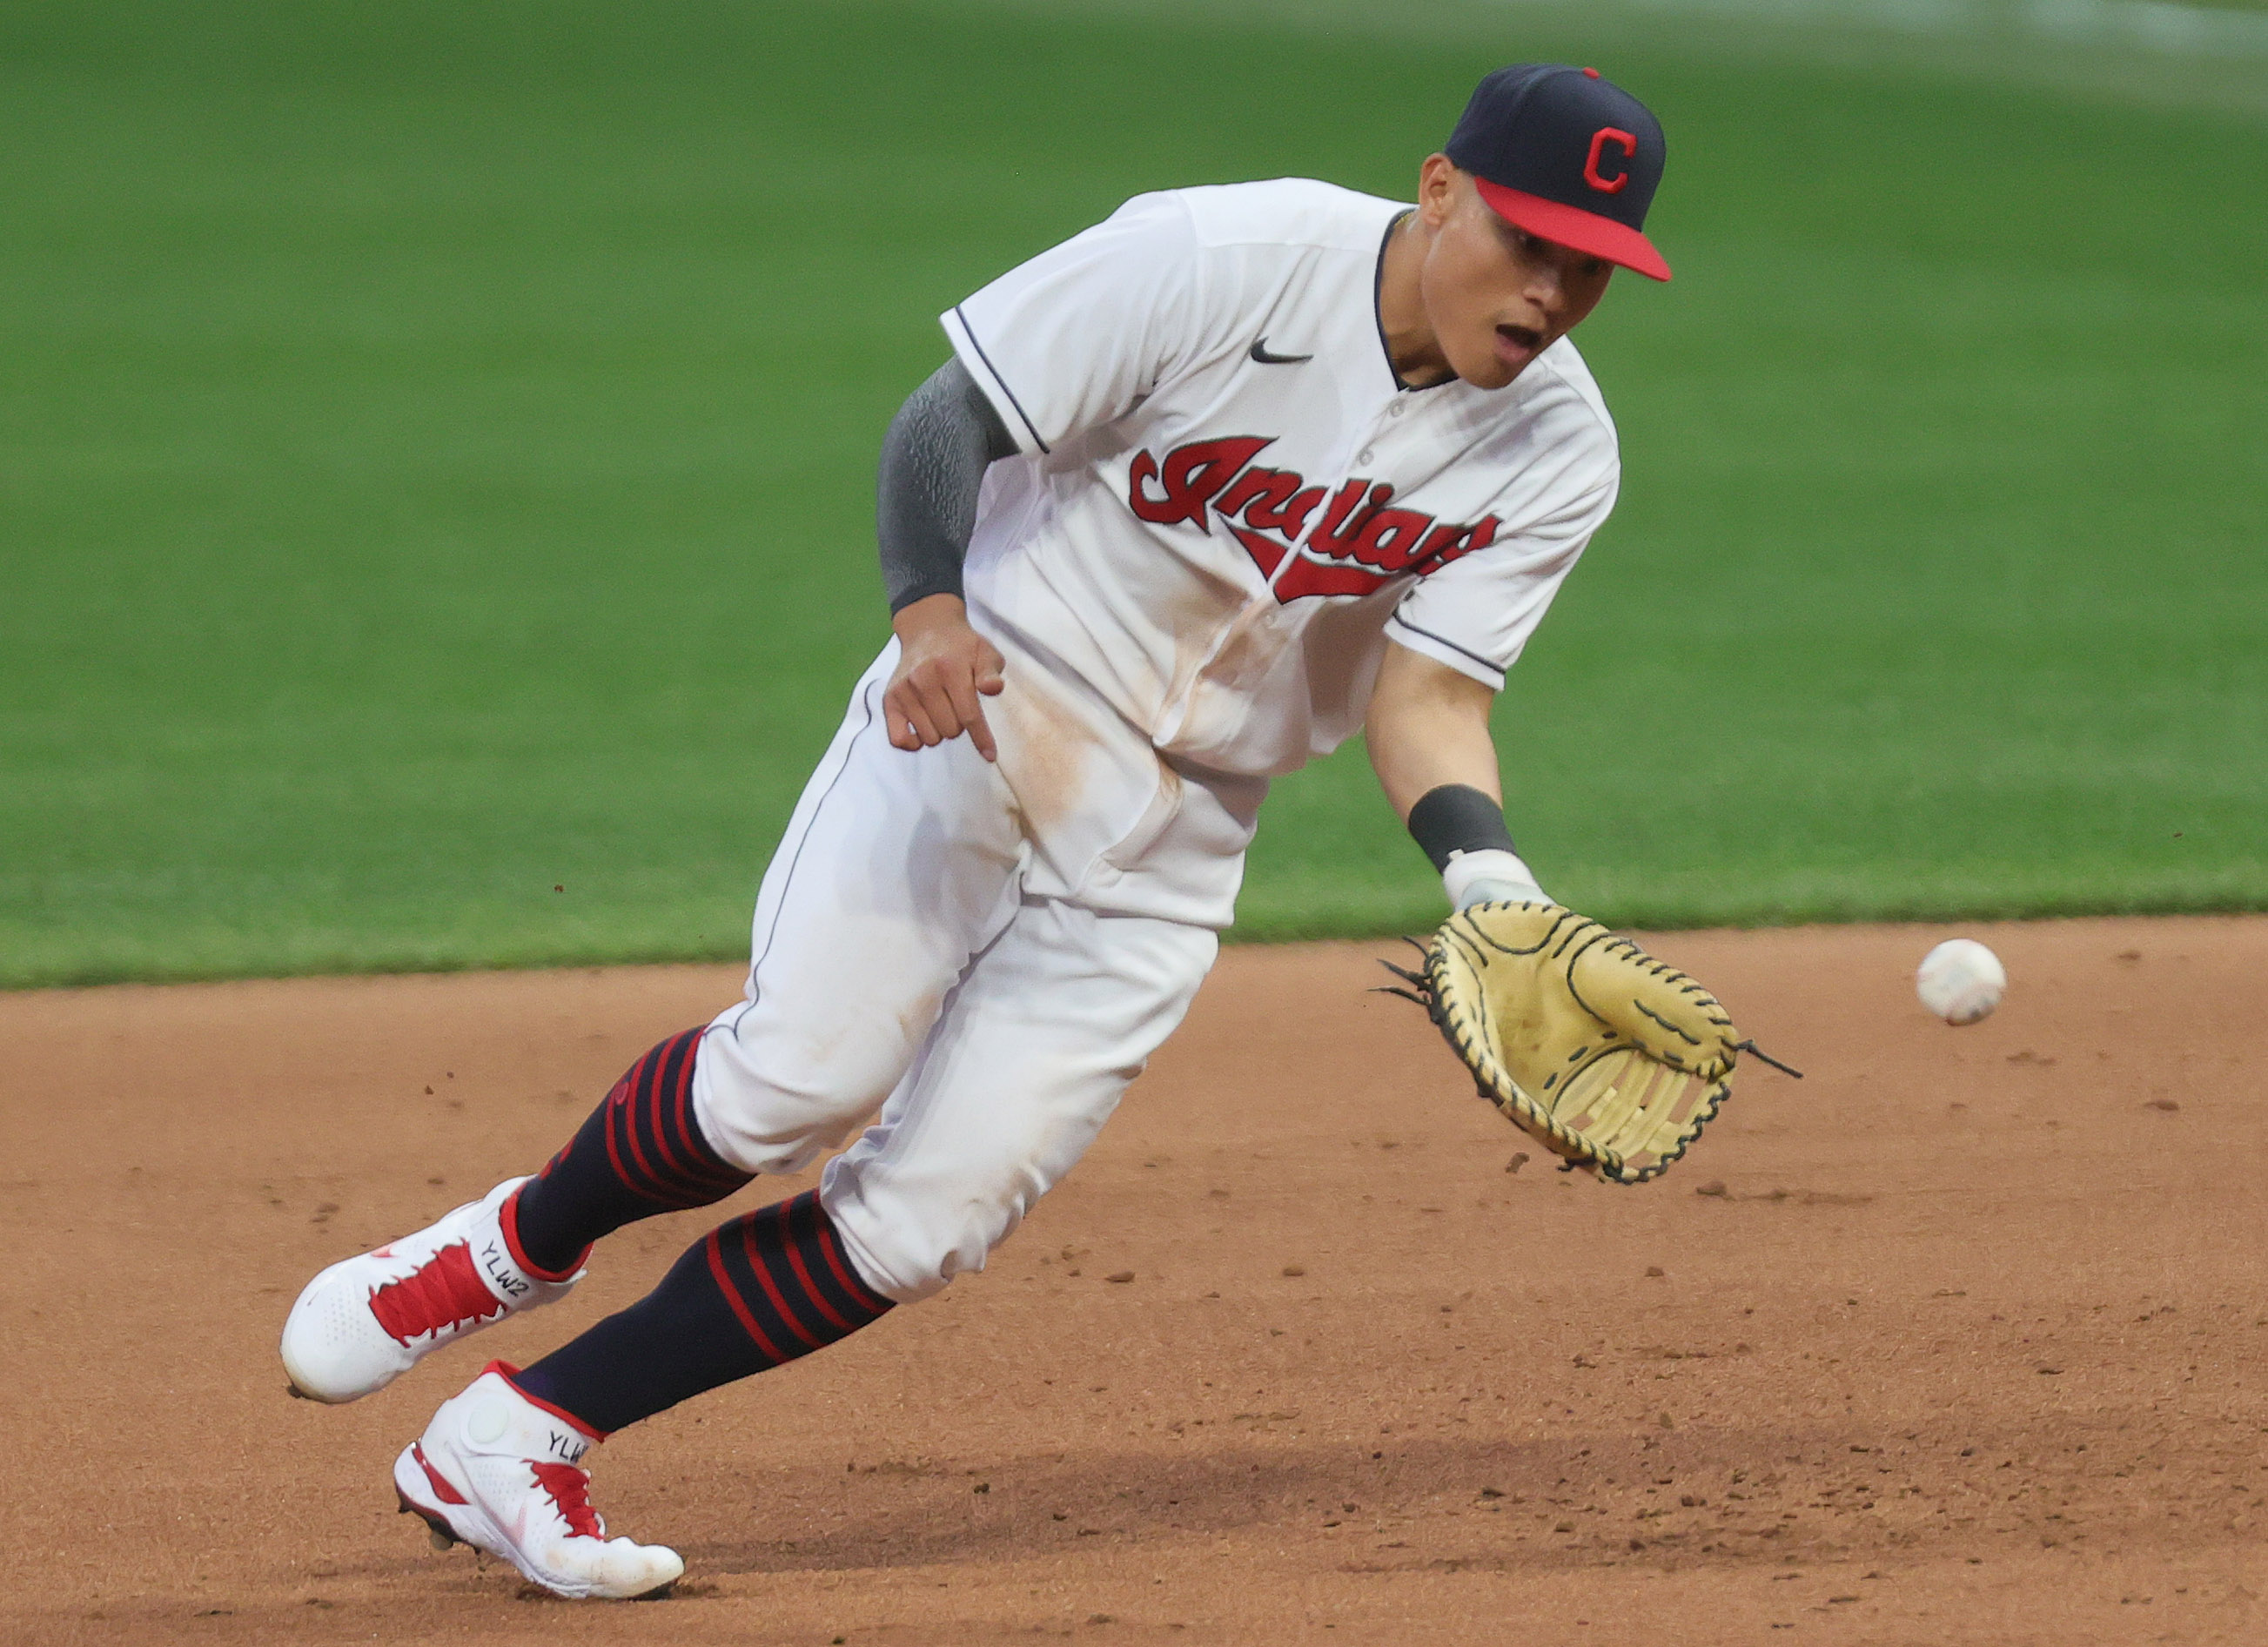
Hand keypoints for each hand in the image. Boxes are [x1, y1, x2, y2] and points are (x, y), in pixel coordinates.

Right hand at [884, 594, 1004, 760]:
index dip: (981, 738)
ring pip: (930, 738)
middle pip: (951, 730)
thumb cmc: (962, 648)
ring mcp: (903, 690)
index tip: (990, 756)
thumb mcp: (985, 654)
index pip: (969, 714)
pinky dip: (913, 742)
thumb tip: (993, 688)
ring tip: (942, 710)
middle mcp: (923, 679)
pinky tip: (923, 730)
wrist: (928, 631)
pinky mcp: (889, 700)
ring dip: (940, 731)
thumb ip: (991, 673)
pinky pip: (899, 739)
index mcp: (950, 668)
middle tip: (959, 705)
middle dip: (961, 724)